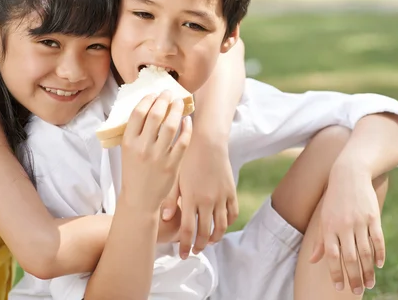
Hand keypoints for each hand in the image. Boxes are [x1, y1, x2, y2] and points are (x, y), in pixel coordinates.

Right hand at [120, 90, 192, 212]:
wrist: (139, 199)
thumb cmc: (133, 172)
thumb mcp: (127, 151)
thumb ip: (136, 132)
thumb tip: (148, 107)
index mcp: (128, 142)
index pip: (138, 113)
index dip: (147, 99)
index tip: (154, 94)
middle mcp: (142, 147)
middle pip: (155, 115)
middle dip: (163, 100)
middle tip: (169, 93)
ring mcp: (158, 156)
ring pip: (171, 125)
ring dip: (176, 110)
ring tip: (179, 103)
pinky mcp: (172, 165)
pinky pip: (183, 141)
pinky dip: (187, 128)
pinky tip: (187, 121)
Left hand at [162, 135, 237, 258]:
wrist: (207, 142)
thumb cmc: (187, 158)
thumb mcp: (174, 177)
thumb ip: (171, 199)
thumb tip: (165, 218)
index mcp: (191, 198)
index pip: (188, 231)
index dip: (185, 246)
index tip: (183, 254)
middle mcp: (207, 201)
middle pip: (205, 232)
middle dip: (199, 246)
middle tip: (194, 251)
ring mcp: (221, 197)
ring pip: (221, 226)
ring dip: (215, 238)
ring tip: (208, 242)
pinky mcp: (231, 191)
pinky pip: (232, 213)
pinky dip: (228, 223)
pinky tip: (222, 226)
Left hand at [309, 167, 384, 294]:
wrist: (349, 175)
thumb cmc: (334, 200)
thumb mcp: (323, 218)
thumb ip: (320, 241)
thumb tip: (313, 261)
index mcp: (329, 227)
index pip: (332, 255)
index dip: (336, 272)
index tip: (339, 287)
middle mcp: (344, 226)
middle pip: (350, 257)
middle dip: (354, 277)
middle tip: (357, 292)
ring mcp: (359, 221)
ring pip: (365, 252)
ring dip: (368, 271)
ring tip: (370, 284)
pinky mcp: (373, 217)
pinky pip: (378, 240)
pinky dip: (379, 254)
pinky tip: (379, 265)